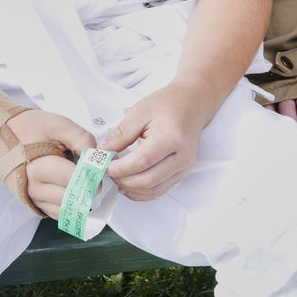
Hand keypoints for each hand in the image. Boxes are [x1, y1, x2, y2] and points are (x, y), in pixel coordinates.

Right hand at [7, 109, 94, 219]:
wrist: (3, 134)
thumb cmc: (30, 128)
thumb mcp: (58, 125)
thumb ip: (81, 139)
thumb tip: (98, 156)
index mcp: (38, 168)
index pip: (74, 180)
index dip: (93, 174)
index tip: (101, 169)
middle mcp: (33, 188)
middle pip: (71, 198)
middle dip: (89, 188)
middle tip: (97, 176)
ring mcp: (32, 198)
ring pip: (65, 209)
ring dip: (80, 199)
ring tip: (85, 181)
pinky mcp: (34, 203)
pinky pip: (57, 213)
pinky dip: (69, 205)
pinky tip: (73, 190)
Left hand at [101, 84, 208, 200]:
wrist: (192, 103)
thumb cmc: (170, 103)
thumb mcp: (140, 112)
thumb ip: (121, 134)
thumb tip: (104, 151)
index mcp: (172, 138)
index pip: (142, 162)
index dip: (120, 168)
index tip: (105, 165)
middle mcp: (182, 156)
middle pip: (147, 180)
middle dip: (123, 180)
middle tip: (108, 171)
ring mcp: (184, 167)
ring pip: (153, 190)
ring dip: (131, 188)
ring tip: (117, 177)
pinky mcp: (182, 172)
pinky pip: (160, 190)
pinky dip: (142, 193)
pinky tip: (129, 186)